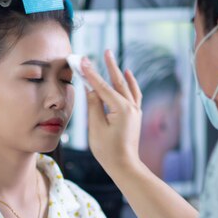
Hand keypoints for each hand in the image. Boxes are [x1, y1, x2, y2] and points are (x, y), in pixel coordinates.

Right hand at [82, 50, 143, 174]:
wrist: (124, 166)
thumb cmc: (108, 150)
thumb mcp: (96, 127)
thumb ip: (94, 106)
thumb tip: (92, 90)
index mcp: (121, 109)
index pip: (102, 87)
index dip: (91, 73)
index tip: (82, 61)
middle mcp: (131, 107)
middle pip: (117, 82)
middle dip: (109, 66)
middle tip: (105, 51)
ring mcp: (135, 111)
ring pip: (127, 87)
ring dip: (120, 73)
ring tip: (115, 61)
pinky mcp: (135, 116)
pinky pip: (134, 94)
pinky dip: (131, 84)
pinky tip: (128, 78)